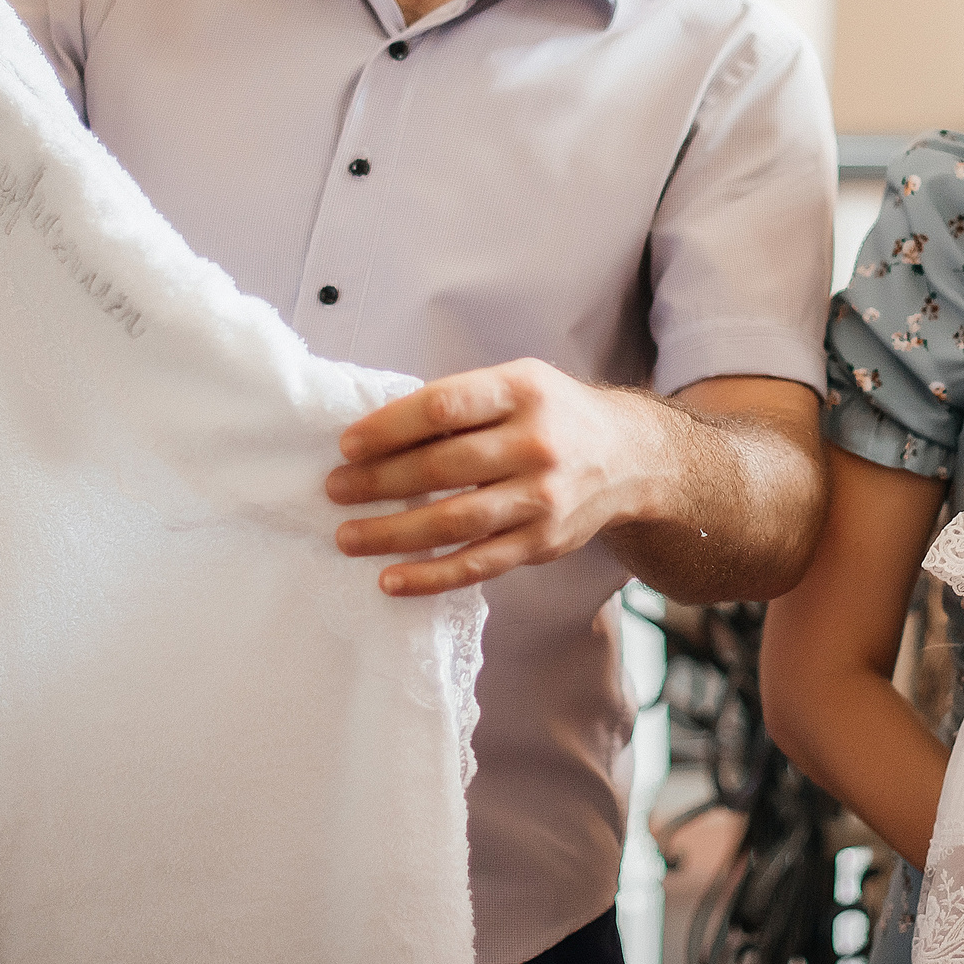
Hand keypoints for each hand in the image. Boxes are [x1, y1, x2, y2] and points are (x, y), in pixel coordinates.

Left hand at [327, 358, 643, 596]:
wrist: (629, 458)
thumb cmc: (552, 415)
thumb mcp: (517, 384)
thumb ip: (460, 403)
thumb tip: (377, 434)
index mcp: (522, 391)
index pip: (443, 407)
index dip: (389, 427)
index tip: (347, 445)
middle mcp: (536, 443)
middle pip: (442, 467)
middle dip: (378, 481)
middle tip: (334, 489)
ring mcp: (542, 497)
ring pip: (454, 521)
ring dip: (392, 533)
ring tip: (347, 536)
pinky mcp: (542, 543)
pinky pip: (477, 564)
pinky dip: (430, 576)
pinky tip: (390, 579)